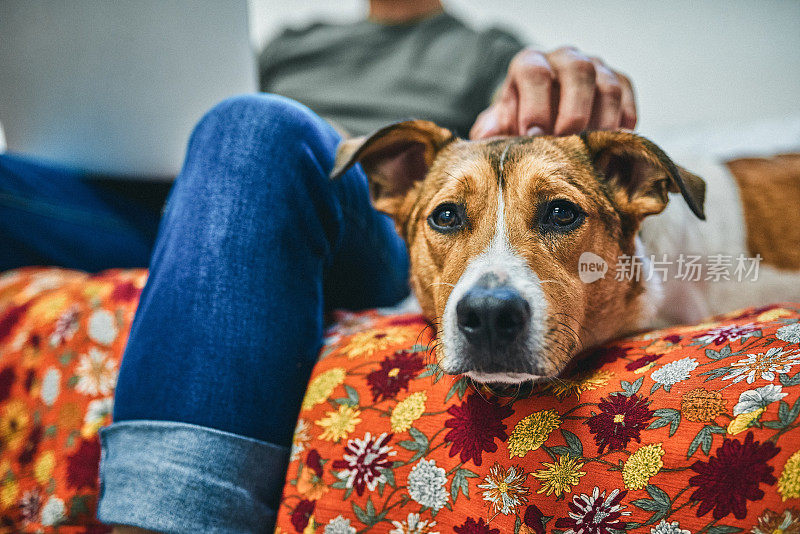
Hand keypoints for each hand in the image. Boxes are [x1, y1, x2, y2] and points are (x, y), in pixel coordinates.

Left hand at [470, 46, 635, 138]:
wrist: (544, 118)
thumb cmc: (519, 122)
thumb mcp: (501, 124)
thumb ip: (492, 130)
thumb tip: (486, 136)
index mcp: (530, 64)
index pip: (534, 72)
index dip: (534, 105)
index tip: (533, 135)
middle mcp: (564, 59)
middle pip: (578, 70)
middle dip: (574, 110)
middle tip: (567, 142)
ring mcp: (596, 68)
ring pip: (608, 85)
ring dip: (602, 121)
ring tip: (591, 150)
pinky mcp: (619, 82)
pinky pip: (628, 97)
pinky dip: (623, 123)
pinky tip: (612, 145)